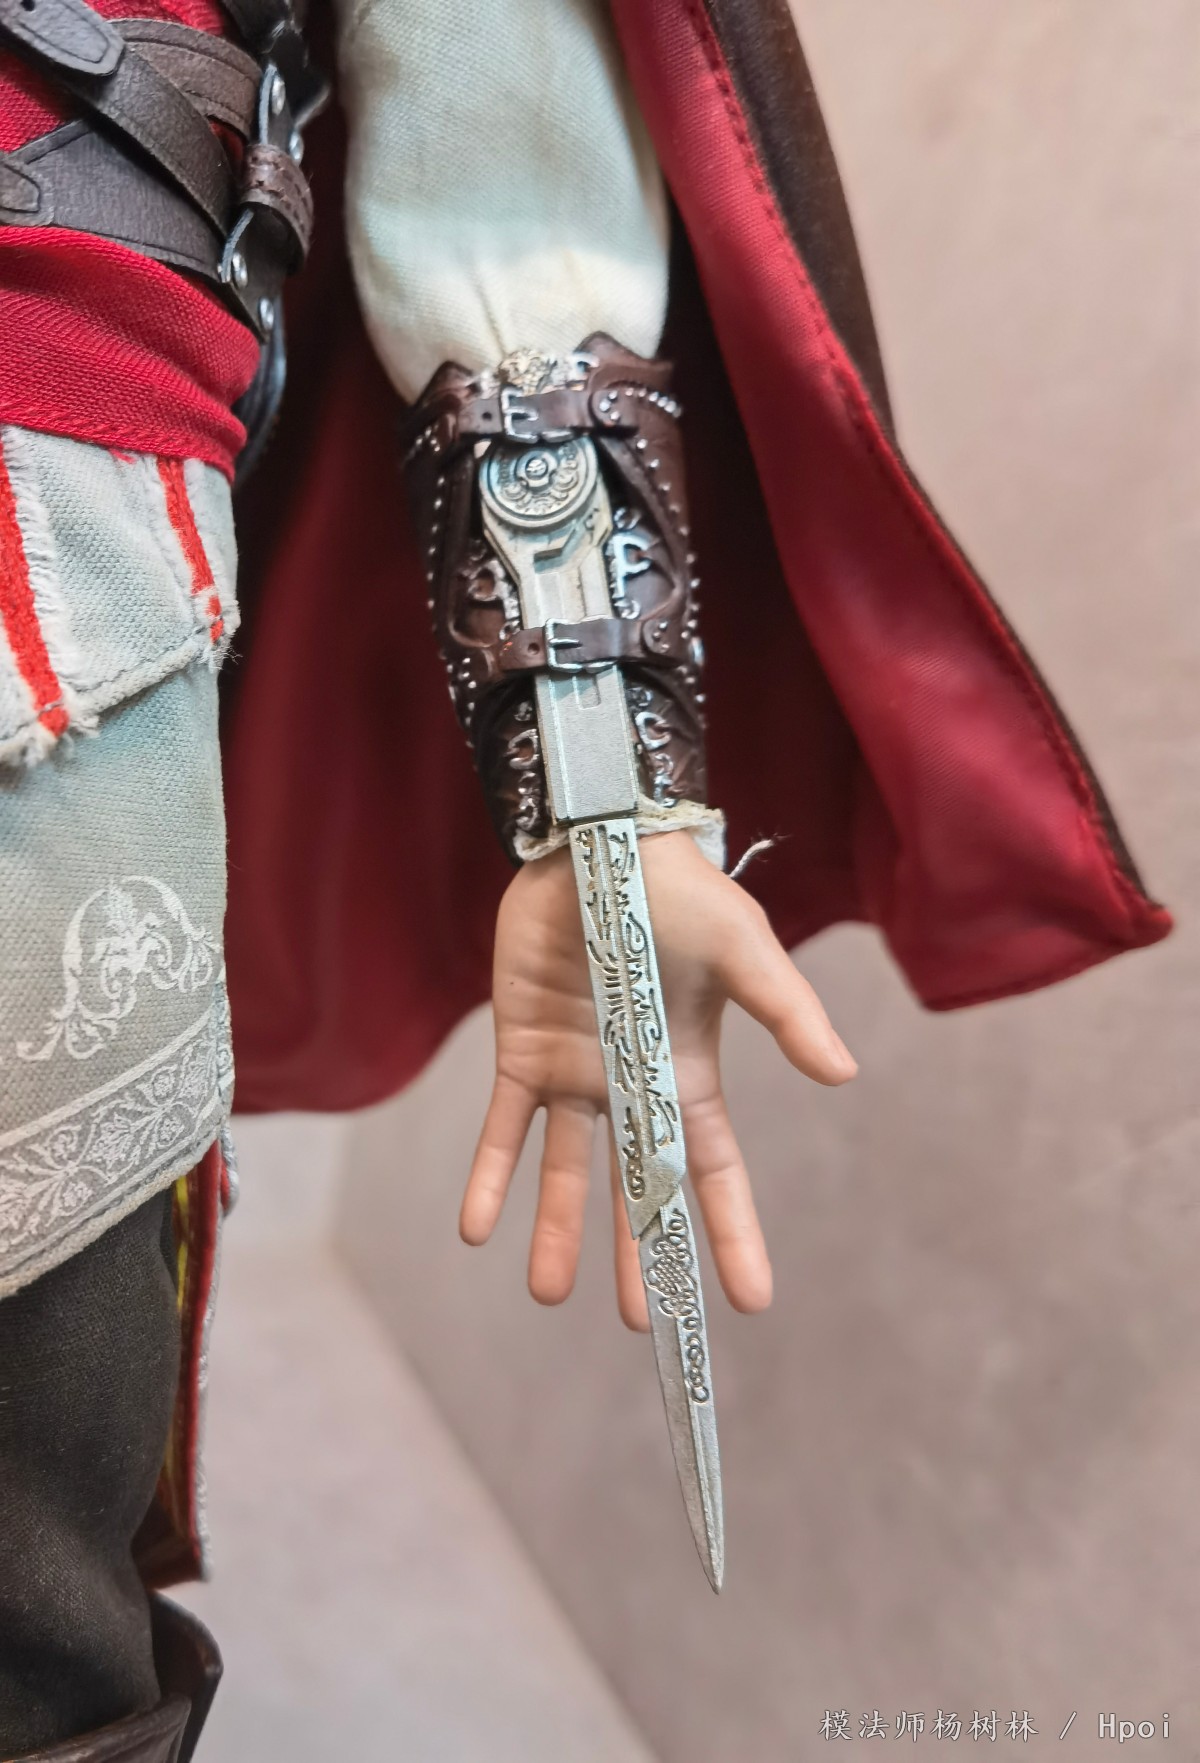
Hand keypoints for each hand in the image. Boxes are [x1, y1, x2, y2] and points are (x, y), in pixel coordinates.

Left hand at [460, 830, 856, 1329]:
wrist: (598, 841)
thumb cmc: (681, 892)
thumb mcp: (744, 950)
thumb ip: (787, 1012)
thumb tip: (842, 1075)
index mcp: (689, 1074)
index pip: (714, 1171)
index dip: (731, 1233)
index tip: (749, 1300)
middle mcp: (631, 1087)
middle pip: (638, 1188)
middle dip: (640, 1253)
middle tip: (641, 1321)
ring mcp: (576, 1073)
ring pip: (566, 1170)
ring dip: (559, 1230)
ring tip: (550, 1292)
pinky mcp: (522, 1051)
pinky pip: (501, 1126)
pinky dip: (489, 1176)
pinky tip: (476, 1230)